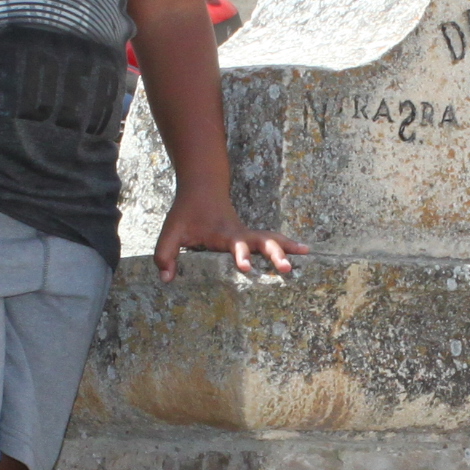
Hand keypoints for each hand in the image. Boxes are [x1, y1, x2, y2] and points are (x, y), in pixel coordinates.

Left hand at [153, 188, 302, 280]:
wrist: (201, 189)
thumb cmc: (185, 214)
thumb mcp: (171, 232)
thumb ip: (165, 254)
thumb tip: (167, 279)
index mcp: (222, 234)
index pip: (234, 245)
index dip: (240, 255)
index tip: (245, 267)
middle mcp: (239, 233)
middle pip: (261, 241)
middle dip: (274, 254)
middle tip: (286, 268)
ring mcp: (247, 233)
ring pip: (271, 238)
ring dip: (287, 247)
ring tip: (304, 254)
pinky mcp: (251, 235)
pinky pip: (272, 238)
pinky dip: (288, 243)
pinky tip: (304, 250)